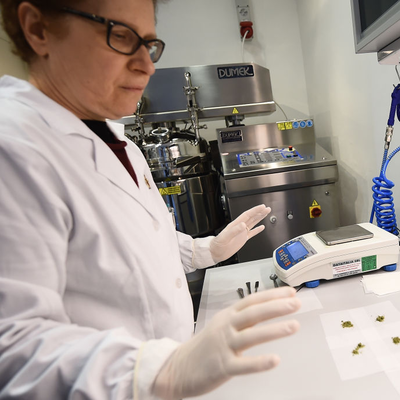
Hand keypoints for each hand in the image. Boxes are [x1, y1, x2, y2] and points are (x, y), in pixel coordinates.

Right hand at [153, 287, 300, 399]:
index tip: (290, 291)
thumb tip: (267, 309)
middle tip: (296, 303)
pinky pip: (243, 364)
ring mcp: (224, 346)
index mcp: (227, 315)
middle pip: (253, 313)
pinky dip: (259, 362)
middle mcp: (226, 327)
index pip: (252, 300)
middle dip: (276, 307)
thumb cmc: (204, 345)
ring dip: (274, 330)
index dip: (272, 295)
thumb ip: (242, 318)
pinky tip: (275, 360)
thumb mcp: (221, 324)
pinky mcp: (222, 366)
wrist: (178, 366)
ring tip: (294, 326)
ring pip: (251, 336)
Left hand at [210, 204, 270, 262]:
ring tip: (266, 213)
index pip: (247, 215)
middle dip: (259, 212)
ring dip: (259, 218)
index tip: (261, 207)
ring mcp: (241, 233)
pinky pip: (252, 233)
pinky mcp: (242, 239)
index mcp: (235, 225)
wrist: (215, 252)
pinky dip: (257, 230)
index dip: (255, 211)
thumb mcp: (225, 237)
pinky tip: (261, 227)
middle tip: (267, 208)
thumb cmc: (217, 244)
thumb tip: (243, 225)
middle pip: (251, 217)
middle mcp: (239, 227)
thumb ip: (234, 231)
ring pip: (253, 223)